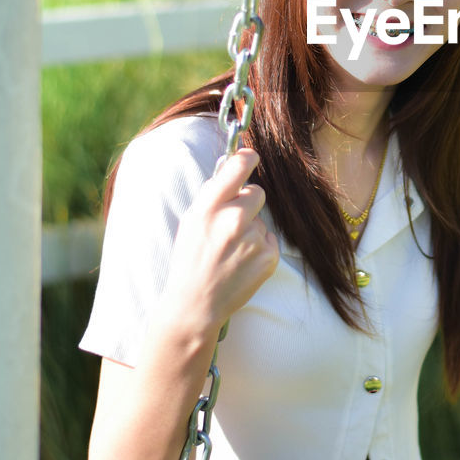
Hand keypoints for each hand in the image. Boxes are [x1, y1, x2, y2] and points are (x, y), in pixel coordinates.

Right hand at [162, 148, 278, 334]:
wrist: (196, 303)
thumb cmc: (190, 259)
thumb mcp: (190, 220)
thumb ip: (212, 194)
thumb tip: (231, 168)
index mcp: (209, 207)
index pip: (238, 167)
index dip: (247, 158)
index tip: (251, 157)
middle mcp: (233, 219)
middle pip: (257, 192)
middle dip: (248, 202)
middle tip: (233, 221)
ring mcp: (253, 239)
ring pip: (261, 219)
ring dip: (251, 229)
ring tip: (232, 250)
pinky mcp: (269, 256)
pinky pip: (269, 239)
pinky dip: (259, 248)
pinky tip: (241, 262)